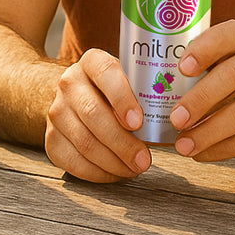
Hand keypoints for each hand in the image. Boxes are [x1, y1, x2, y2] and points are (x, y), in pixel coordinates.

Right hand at [44, 48, 150, 182]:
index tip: (139, 122)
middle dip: (123, 142)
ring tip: (135, 168)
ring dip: (114, 162)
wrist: (75, 97)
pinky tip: (116, 173)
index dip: (122, 98)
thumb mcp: (128, 78)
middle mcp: (69, 82)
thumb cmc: (114, 91)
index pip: (106, 71)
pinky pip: (73, 161)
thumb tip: (183, 113)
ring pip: (85, 141)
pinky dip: (98, 173)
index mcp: (92, 61)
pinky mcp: (51, 139)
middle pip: (94, 114)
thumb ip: (148, 88)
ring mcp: (57, 111)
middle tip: (145, 160)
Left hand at [170, 20, 234, 160]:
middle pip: (231, 78)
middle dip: (200, 100)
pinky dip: (221, 149)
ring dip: (208, 133)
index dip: (204, 49)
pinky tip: (201, 153)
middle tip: (175, 119)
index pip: (227, 35)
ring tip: (183, 146)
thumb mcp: (225, 57)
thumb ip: (196, 63)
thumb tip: (149, 85)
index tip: (182, 67)